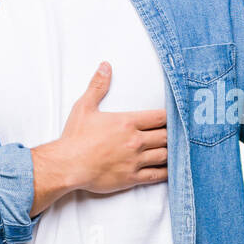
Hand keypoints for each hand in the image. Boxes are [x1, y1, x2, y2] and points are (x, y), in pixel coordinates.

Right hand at [30, 62, 166, 213]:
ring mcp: (135, 160)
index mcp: (127, 122)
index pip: (160, 117)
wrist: (67, 165)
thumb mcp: (84, 107)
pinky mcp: (132, 177)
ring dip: (171, 152)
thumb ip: (98, 86)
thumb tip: (105, 66)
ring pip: (165, 155)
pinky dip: (166, 172)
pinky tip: (171, 170)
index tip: (173, 118)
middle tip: (175, 135)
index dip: (170, 117)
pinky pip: (156, 175)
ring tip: (174, 150)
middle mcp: (135, 141)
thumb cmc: (75, 137)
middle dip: (172, 135)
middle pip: (166, 136)